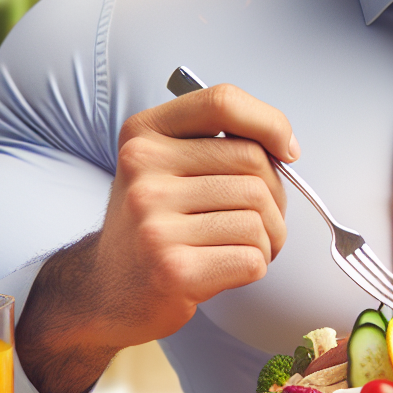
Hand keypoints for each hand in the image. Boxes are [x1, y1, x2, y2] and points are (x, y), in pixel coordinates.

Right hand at [17, 84, 297, 392]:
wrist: (105, 290)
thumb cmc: (154, 222)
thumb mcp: (167, 165)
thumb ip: (217, 142)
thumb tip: (285, 146)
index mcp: (144, 133)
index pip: (223, 102)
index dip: (270, 122)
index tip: (287, 150)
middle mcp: (142, 171)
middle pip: (253, 163)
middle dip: (276, 195)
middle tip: (263, 217)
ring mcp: (153, 221)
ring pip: (258, 214)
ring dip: (270, 236)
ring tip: (246, 246)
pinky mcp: (172, 270)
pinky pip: (252, 256)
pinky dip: (257, 264)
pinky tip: (232, 268)